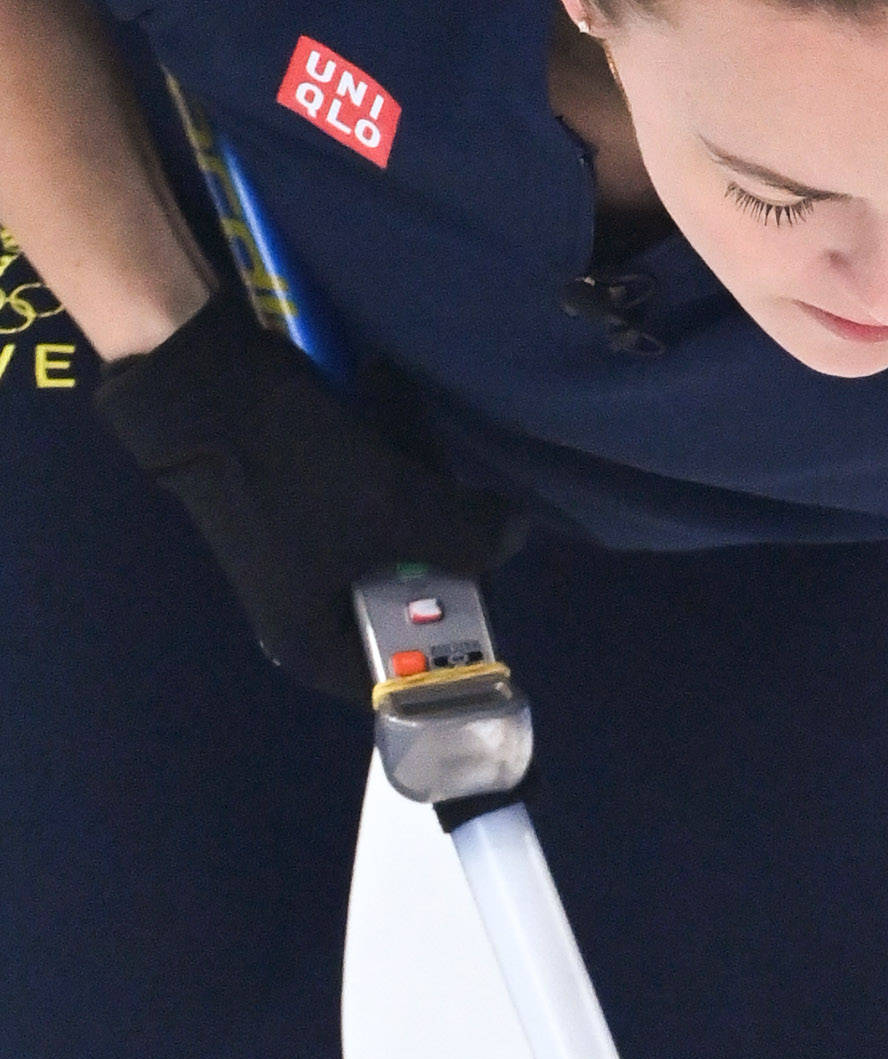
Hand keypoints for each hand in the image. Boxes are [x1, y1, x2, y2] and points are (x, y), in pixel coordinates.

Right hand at [97, 295, 522, 697]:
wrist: (202, 378)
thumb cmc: (291, 465)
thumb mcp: (394, 506)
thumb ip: (467, 537)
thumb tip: (514, 535)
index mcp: (319, 648)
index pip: (414, 680)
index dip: (459, 642)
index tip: (483, 585)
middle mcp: (315, 618)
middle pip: (416, 612)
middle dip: (443, 555)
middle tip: (453, 510)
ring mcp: (315, 565)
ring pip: (405, 556)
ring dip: (423, 505)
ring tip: (416, 456)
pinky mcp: (317, 518)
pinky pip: (380, 517)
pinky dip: (398, 483)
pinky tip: (399, 440)